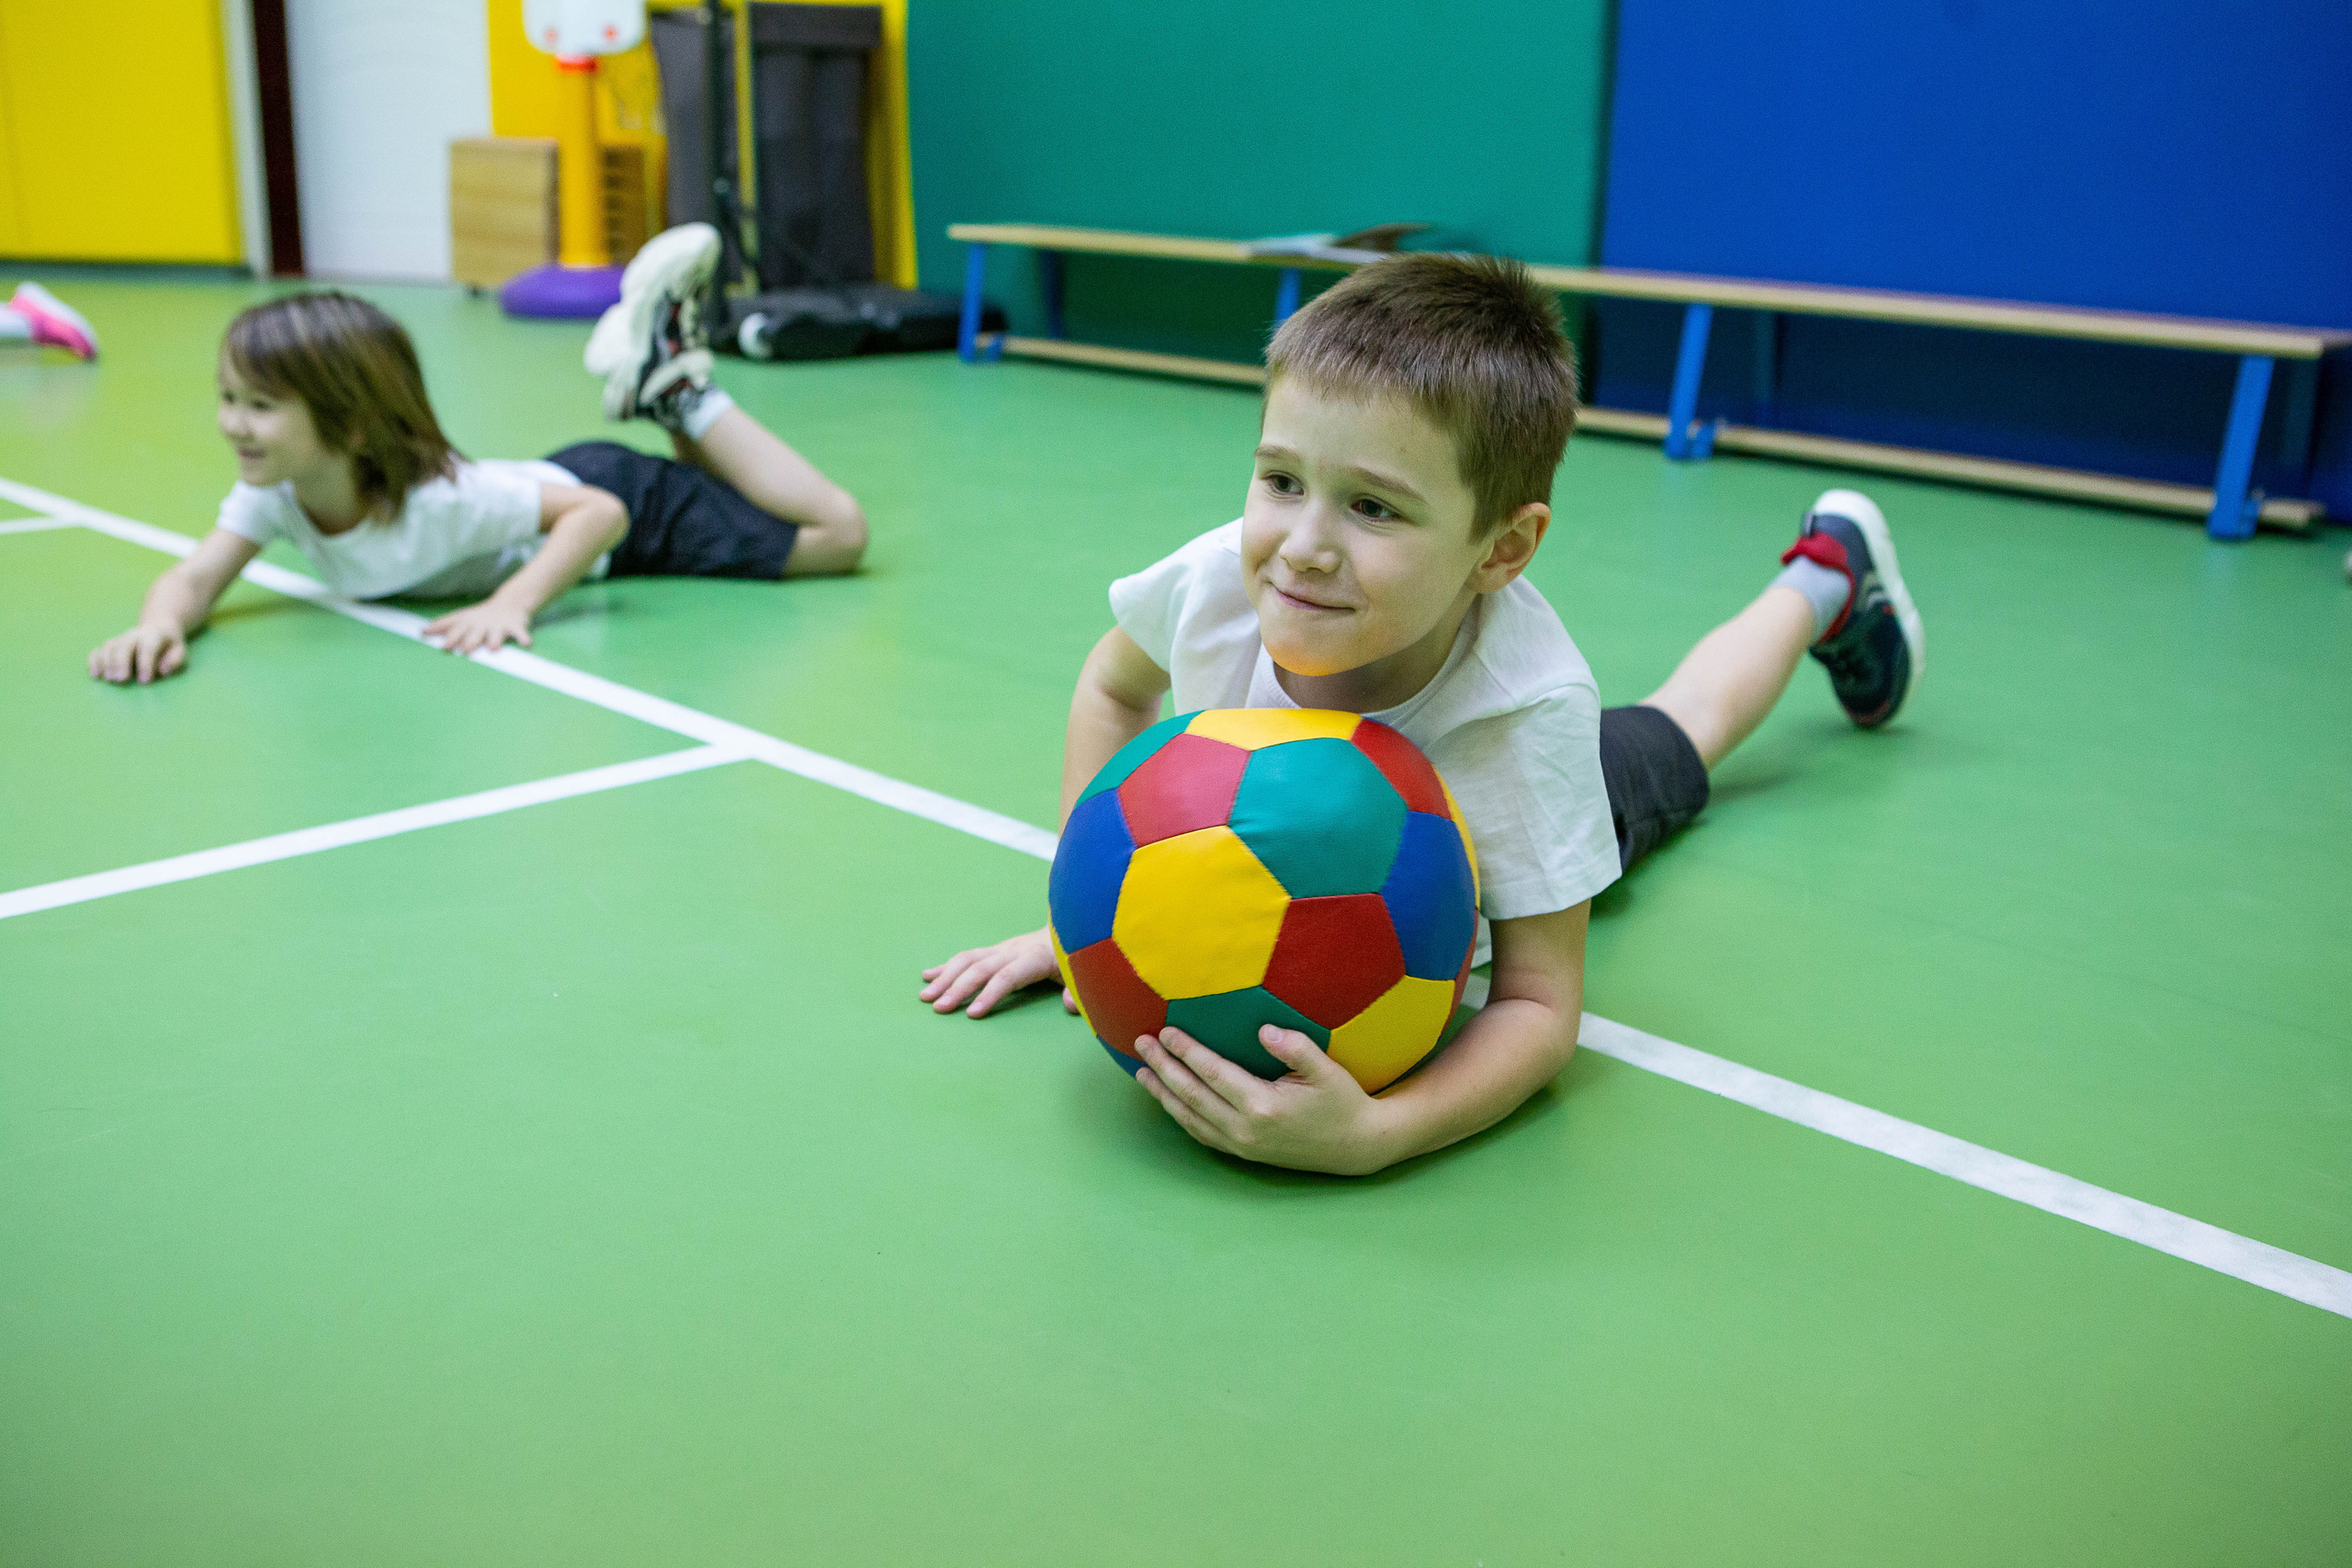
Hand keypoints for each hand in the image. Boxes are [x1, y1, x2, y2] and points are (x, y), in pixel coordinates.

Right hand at [89, 624, 187, 683]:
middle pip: (123, 645)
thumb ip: (175, 660)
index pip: (148, 646)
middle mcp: (134, 635)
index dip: (146, 663)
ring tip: (109, 679)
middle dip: (121, 662)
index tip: (145, 681)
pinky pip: (98, 650)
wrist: (158, 627)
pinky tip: (95, 674)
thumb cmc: (170, 644)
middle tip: (121, 680)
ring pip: (109, 647)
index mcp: (154, 635)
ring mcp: (120, 639)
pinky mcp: (110, 645)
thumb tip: (162, 670)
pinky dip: (94, 661)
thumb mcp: (180, 650)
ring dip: (106, 663)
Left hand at [422, 597, 532, 654]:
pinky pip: (520, 633)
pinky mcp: (515, 626)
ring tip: (493, 647)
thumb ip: (444, 625)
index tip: (433, 638)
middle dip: (468, 640)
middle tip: (463, 649)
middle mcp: (482, 623)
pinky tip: (526, 644)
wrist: (510, 602)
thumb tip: (422, 631)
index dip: (444, 631)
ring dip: (494, 639)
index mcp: (468, 620)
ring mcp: (498, 625)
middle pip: (474, 632)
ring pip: (496, 633)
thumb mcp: (463, 618)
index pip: (453, 625)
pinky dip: (523, 637)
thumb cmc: (481, 617)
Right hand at [920, 927, 1075, 1017]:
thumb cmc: (1077, 959)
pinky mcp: (996, 949)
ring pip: (968, 959)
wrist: (1074, 926)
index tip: (972, 1014)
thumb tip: (1069, 1006)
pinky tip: (927, 976)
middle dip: (958, 989)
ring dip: (945, 977)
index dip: (989, 994)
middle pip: (981, 968)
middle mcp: (1014, 950)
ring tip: (926, 996)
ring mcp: (1003, 947)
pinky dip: (946, 966)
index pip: (1007, 977)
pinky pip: (967, 956)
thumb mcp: (1083, 975)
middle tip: (939, 1009)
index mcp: (1035, 957)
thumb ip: (1077, 991)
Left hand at [1135, 1025, 1397, 1174]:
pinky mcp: (1243, 1154)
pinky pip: (1201, 1134)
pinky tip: (1169, 1100)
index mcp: (1263, 1106)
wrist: (1357, 1146)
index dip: (1187, 1051)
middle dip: (1163, 1067)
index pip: (1213, 1073)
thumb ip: (1296, 1048)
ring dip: (1163, 1093)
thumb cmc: (1343, 1102)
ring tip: (1142, 1071)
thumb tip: (1264, 1030)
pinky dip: (1180, 1116)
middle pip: (1192, 1095)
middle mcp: (1245, 1129)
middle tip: (1141, 1043)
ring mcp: (1241, 1146)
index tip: (1166, 1031)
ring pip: (1190, 1118)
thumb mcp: (1327, 1070)